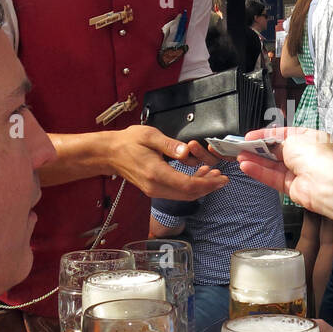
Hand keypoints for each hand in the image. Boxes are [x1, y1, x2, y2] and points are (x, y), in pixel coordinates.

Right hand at [104, 125, 227, 200]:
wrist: (109, 154)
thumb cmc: (128, 142)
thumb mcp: (149, 136)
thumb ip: (169, 144)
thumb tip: (186, 151)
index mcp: (156, 173)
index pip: (187, 185)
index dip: (207, 184)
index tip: (221, 179)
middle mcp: (156, 187)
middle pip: (188, 194)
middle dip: (208, 188)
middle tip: (223, 178)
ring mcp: (154, 191)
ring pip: (183, 195)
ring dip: (201, 188)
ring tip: (214, 176)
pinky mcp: (154, 190)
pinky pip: (177, 192)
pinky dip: (191, 187)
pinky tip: (199, 175)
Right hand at [237, 127, 332, 229]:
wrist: (326, 183)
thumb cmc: (318, 157)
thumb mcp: (291, 139)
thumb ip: (276, 143)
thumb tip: (266, 146)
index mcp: (309, 139)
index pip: (283, 135)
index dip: (265, 135)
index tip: (250, 136)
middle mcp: (304, 155)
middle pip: (276, 151)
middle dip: (258, 149)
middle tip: (241, 147)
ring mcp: (298, 172)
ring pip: (272, 165)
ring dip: (255, 160)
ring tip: (240, 156)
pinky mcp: (291, 187)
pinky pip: (271, 177)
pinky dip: (259, 172)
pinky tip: (246, 166)